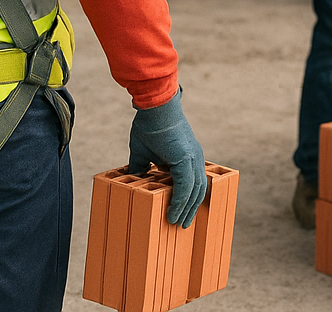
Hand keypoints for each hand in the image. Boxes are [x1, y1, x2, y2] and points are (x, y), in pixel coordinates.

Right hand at [126, 90, 207, 227]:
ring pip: (195, 191)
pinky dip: (180, 202)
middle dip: (191, 208)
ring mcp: (193, 158)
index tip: (181, 212)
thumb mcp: (143, 150)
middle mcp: (195, 157)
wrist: (154, 107)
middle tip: (182, 224)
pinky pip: (186, 187)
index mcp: (188, 155)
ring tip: (177, 223)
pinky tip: (172, 214)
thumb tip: (133, 177)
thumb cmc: (149, 124)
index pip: (193, 181)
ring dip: (187, 209)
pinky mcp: (186, 159)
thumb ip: (141, 165)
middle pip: (198, 189)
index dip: (188, 198)